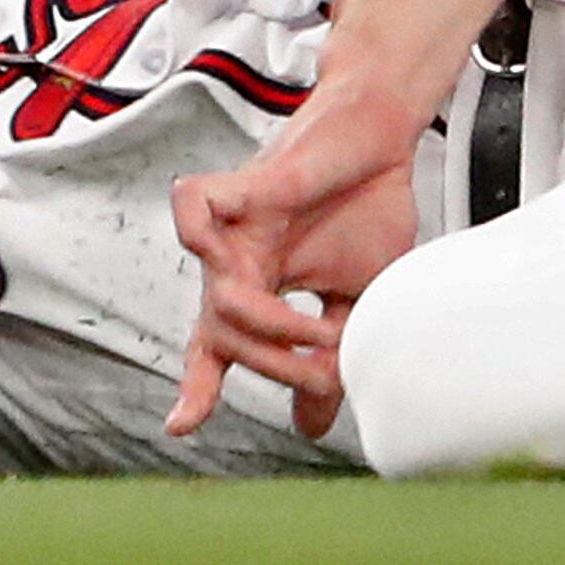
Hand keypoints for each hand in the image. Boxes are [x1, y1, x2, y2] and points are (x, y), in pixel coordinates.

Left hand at [165, 77, 427, 440]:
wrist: (383, 137)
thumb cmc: (366, 206)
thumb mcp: (360, 297)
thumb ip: (333, 353)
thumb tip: (313, 425)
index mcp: (260, 289)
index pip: (219, 347)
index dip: (200, 388)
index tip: (181, 427)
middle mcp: (239, 263)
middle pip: (221, 338)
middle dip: (275, 370)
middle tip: (328, 374)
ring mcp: (237, 228)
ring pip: (220, 300)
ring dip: (272, 330)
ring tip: (321, 335)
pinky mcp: (244, 188)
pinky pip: (192, 212)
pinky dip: (200, 238)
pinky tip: (229, 259)